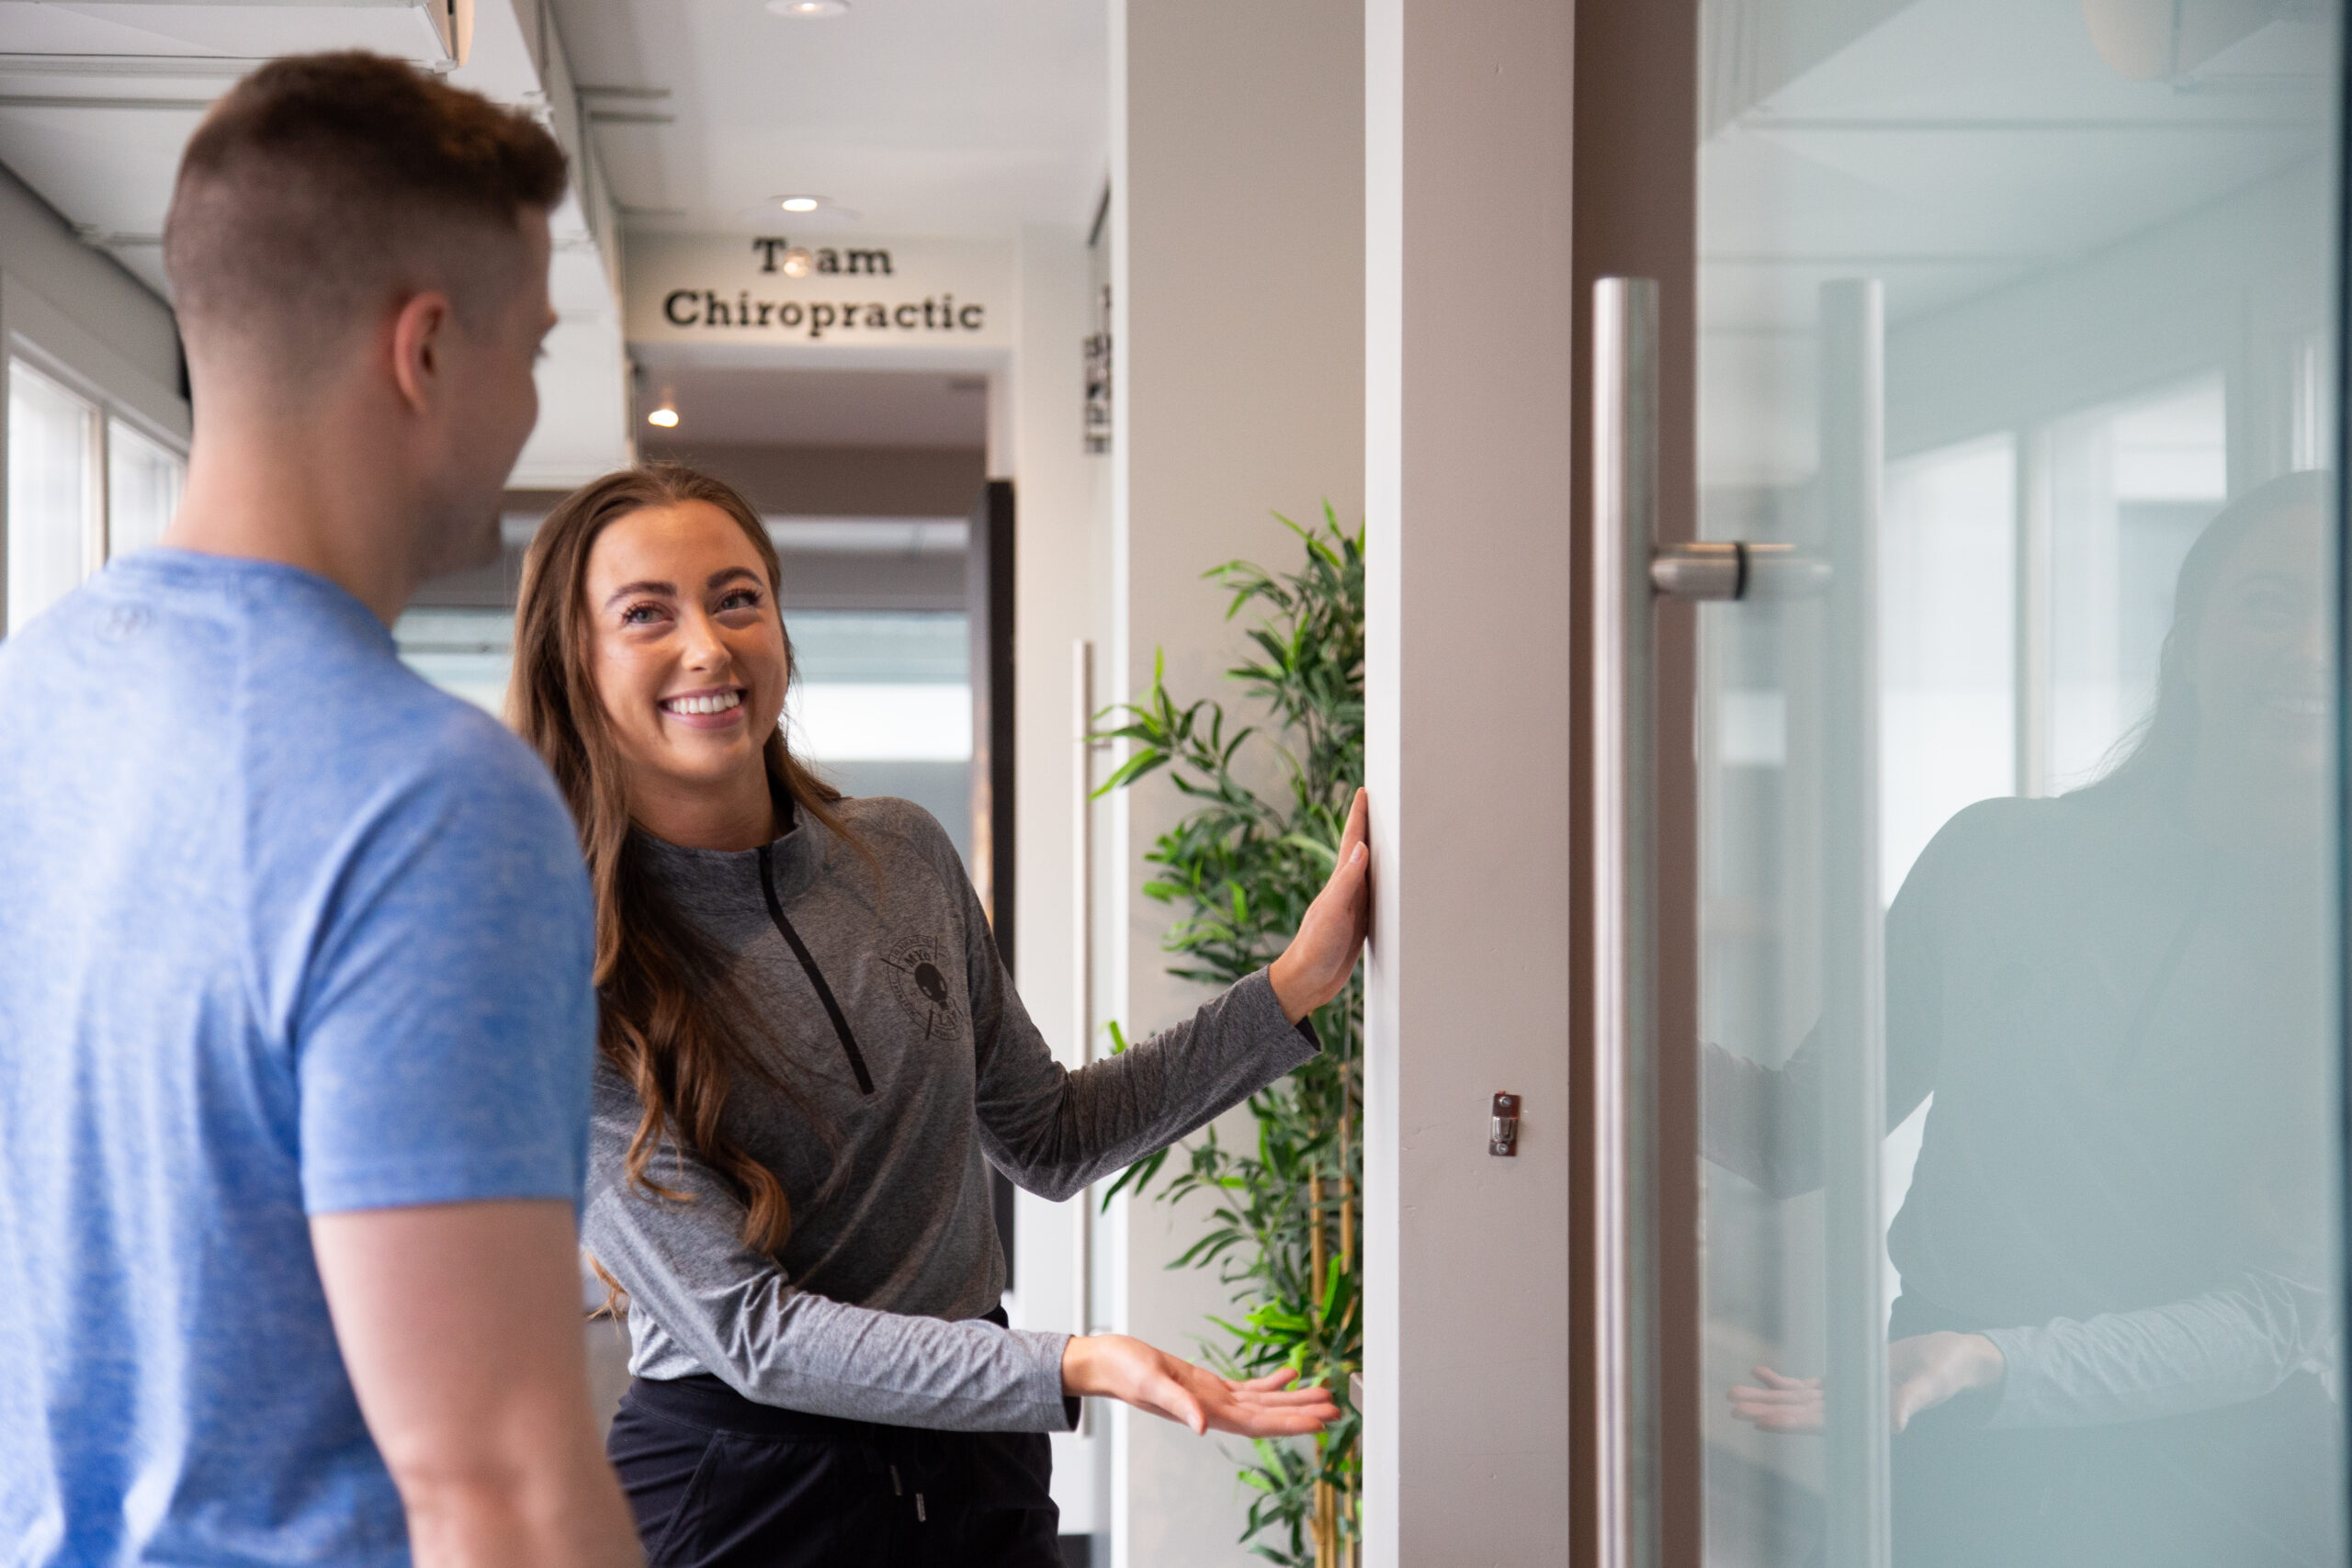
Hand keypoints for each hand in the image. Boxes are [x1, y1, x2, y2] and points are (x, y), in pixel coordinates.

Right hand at [1061, 1333, 1339, 1437]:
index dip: (1290, 1424)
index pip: (1257, 1424)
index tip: (1319, 1422)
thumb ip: (1178, 1404)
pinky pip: (1245, 1387)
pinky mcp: (1206, 1383)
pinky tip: (1287, 1376)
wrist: (1106, 1362)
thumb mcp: (1150, 1383)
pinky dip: (1268, 1384)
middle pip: (1268, 1416)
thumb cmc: (1123, 1370)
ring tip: (1322, 1393)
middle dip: (1302, 1413)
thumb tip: (1204, 1426)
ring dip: (1291, 1399)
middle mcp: (1214, 1409)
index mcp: (1205, 1411)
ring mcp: (1211, 1397)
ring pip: (1261, 1402)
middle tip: (1336, 1408)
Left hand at [1269, 788, 1371, 1023]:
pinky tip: (1391, 884)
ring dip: (1381, 852)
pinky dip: (1386, 883)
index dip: (1359, 816)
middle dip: (1372, 827)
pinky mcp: (1359, 924)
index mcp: (1339, 883)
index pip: (1352, 842)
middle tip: (1383, 804)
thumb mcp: (1333, 913)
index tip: (1365, 791)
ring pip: (1371, 872)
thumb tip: (1361, 846)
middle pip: (1363, 851)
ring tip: (1392, 835)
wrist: (1305, 983)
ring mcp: (1352, 907)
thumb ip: (1347, 881)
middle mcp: (1346, 890)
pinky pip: (1377, 896)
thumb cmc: (1315, 948)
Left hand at [1727, 1332, 2003, 1435]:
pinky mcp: (1845, 1381)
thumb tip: (1897, 1425)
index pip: (1822, 1423)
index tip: (1762, 1422)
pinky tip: (1760, 1372)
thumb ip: (1912, 1402)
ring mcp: (1846, 1398)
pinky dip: (1784, 1381)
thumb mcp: (1932, 1384)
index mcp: (1870, 1419)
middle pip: (1800, 1413)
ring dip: (1767, 1397)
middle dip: (1767, 1410)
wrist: (1951, 1358)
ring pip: (1798, 1400)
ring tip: (1734, 1393)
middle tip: (1734, 1407)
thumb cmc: (1946, 1372)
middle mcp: (1852, 1413)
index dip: (1791, 1422)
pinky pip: (1807, 1386)